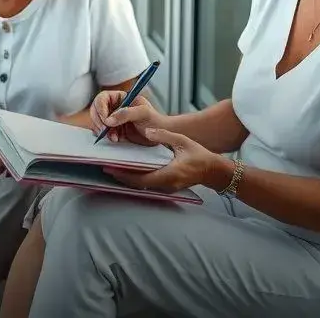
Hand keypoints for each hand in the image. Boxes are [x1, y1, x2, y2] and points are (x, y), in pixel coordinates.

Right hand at [90, 90, 167, 145]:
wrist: (160, 135)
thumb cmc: (155, 120)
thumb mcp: (143, 113)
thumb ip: (126, 113)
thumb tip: (109, 119)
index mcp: (121, 97)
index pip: (103, 98)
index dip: (100, 108)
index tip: (105, 119)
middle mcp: (115, 107)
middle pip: (96, 110)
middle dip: (99, 121)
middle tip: (105, 131)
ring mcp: (113, 119)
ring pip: (98, 122)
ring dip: (102, 131)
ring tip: (114, 138)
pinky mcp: (113, 130)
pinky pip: (102, 132)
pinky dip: (105, 136)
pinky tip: (115, 139)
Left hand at [104, 128, 222, 192]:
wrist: (213, 171)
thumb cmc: (200, 155)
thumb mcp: (182, 141)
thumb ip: (165, 136)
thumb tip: (148, 132)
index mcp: (168, 174)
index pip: (140, 179)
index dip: (124, 175)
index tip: (110, 168)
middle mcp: (166, 184)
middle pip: (138, 185)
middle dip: (121, 177)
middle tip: (106, 168)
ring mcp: (167, 188)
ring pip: (142, 186)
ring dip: (128, 179)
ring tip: (114, 169)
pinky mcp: (168, 187)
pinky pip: (148, 185)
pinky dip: (137, 179)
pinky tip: (130, 171)